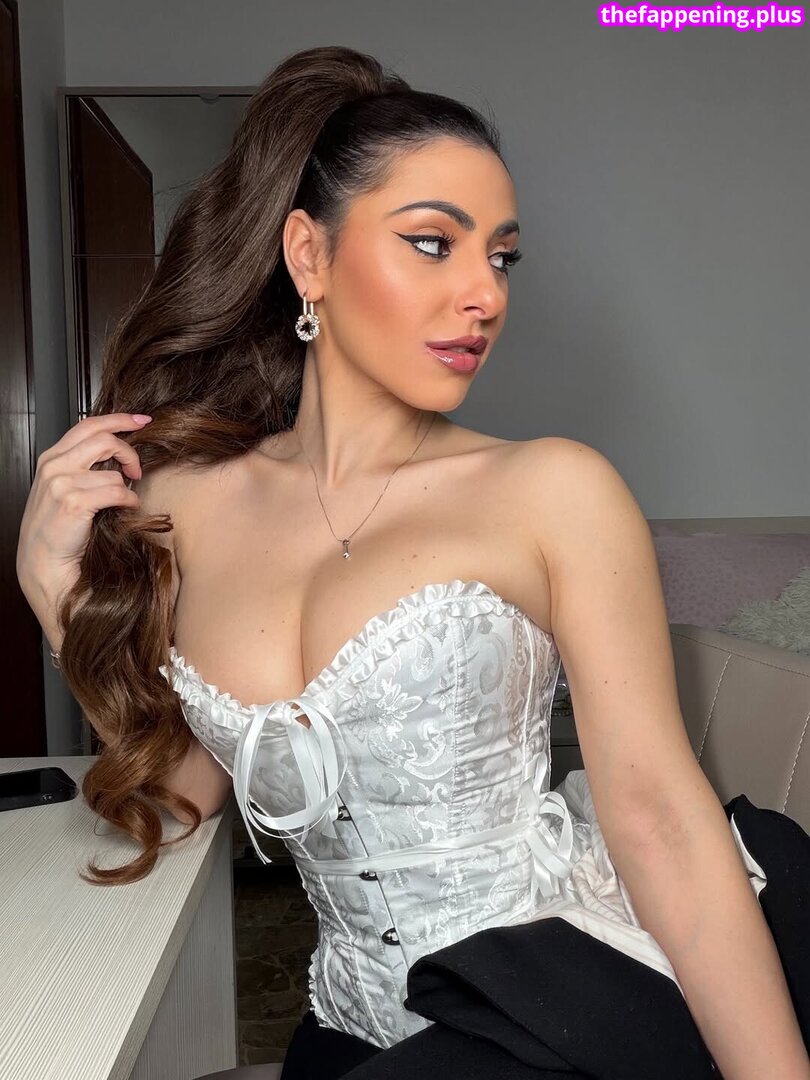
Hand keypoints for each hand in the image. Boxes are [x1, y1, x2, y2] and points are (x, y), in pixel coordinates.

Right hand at [16, 413, 152, 616]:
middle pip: (103, 439)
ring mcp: (62, 484)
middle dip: (129, 452)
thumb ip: (81, 467)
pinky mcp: (74, 502)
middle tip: (136, 470)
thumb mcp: (62, 489)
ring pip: (113, 472)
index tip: (142, 420)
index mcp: (51, 458)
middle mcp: (54, 466)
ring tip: (123, 500)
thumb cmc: (57, 529)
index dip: (119, 419)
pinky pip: (117, 492)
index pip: (88, 425)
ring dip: (126, 487)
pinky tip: (125, 508)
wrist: (43, 562)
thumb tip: (117, 454)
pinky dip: (128, 501)